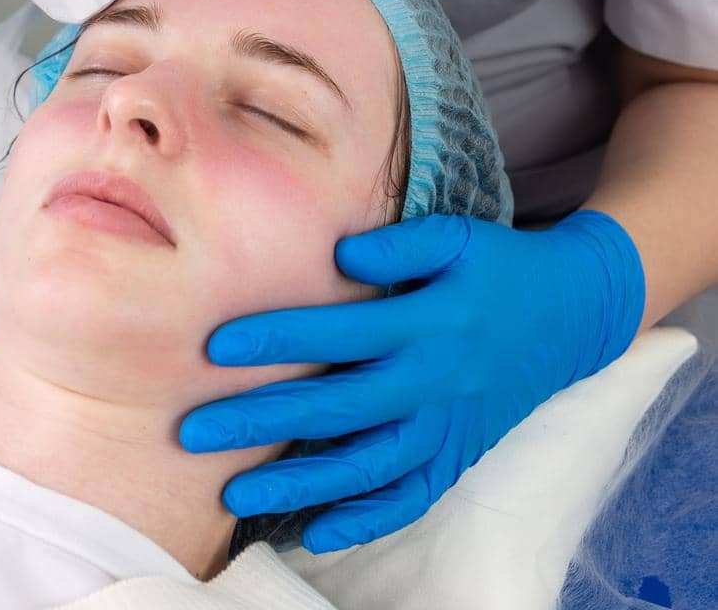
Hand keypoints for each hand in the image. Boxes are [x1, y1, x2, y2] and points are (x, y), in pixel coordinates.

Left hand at [179, 209, 644, 551]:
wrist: (574, 315)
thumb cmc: (501, 267)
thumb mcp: (461, 237)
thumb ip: (401, 244)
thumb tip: (340, 256)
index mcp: (430, 321)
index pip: (341, 332)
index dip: (279, 338)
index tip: (215, 346)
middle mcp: (435, 381)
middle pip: (337, 408)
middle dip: (261, 420)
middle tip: (193, 431)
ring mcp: (447, 426)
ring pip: (366, 465)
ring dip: (298, 483)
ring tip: (233, 495)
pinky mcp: (458, 454)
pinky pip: (410, 497)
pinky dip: (366, 518)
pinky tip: (315, 530)